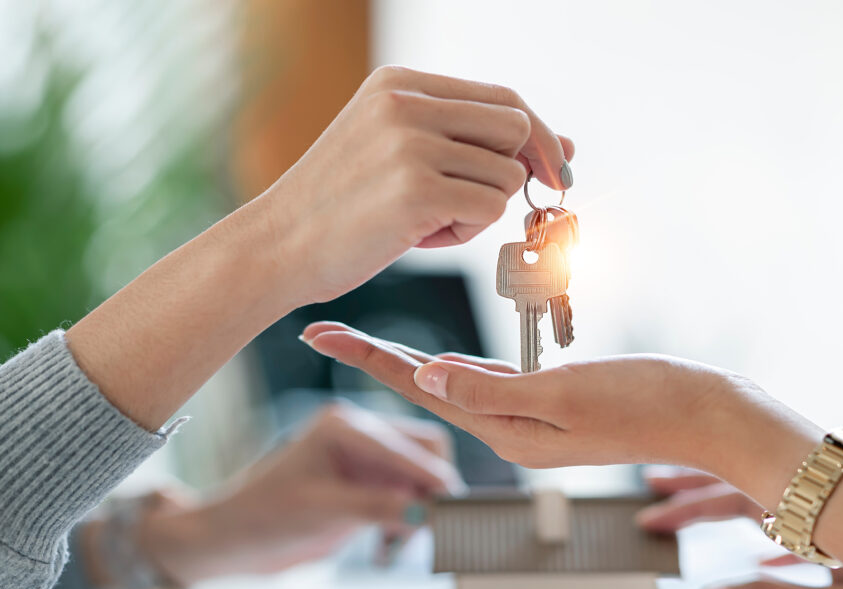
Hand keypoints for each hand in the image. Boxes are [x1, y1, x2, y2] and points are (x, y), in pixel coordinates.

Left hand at [139, 402, 461, 582]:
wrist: (232, 540)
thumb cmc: (262, 517)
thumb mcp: (321, 512)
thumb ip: (378, 507)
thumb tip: (428, 513)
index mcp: (344, 425)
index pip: (408, 446)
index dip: (433, 479)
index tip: (456, 509)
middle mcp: (360, 433)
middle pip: (424, 452)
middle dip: (431, 493)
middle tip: (429, 532)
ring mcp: (365, 458)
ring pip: (420, 476)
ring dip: (420, 511)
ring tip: (398, 546)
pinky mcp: (367, 483)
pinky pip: (407, 495)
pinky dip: (407, 520)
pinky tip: (387, 546)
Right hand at [264, 65, 574, 303]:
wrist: (278, 246)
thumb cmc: (339, 208)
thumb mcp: (392, 151)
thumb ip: (466, 140)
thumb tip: (562, 148)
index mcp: (400, 84)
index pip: (501, 98)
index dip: (536, 136)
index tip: (552, 170)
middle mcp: (407, 104)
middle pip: (516, 126)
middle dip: (525, 170)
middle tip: (497, 203)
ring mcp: (410, 144)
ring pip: (505, 175)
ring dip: (480, 210)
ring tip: (427, 222)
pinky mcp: (416, 190)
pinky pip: (489, 209)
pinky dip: (465, 232)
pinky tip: (419, 236)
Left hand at [298, 322, 820, 509]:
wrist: (706, 414)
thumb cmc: (648, 402)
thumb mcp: (567, 396)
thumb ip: (496, 391)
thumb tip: (431, 378)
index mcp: (507, 430)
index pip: (421, 390)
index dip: (369, 361)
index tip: (321, 335)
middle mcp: (510, 430)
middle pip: (426, 389)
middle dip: (375, 360)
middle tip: (326, 329)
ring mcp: (531, 419)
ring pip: (454, 387)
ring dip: (409, 364)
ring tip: (366, 342)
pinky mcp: (552, 404)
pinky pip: (489, 384)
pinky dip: (457, 367)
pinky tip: (441, 359)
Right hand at [638, 469, 842, 588]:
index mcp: (818, 514)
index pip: (739, 490)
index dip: (690, 496)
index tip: (653, 500)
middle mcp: (824, 512)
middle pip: (746, 488)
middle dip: (697, 490)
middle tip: (653, 490)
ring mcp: (834, 532)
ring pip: (767, 509)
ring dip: (724, 510)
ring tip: (686, 510)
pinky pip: (794, 539)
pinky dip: (766, 545)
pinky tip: (755, 557)